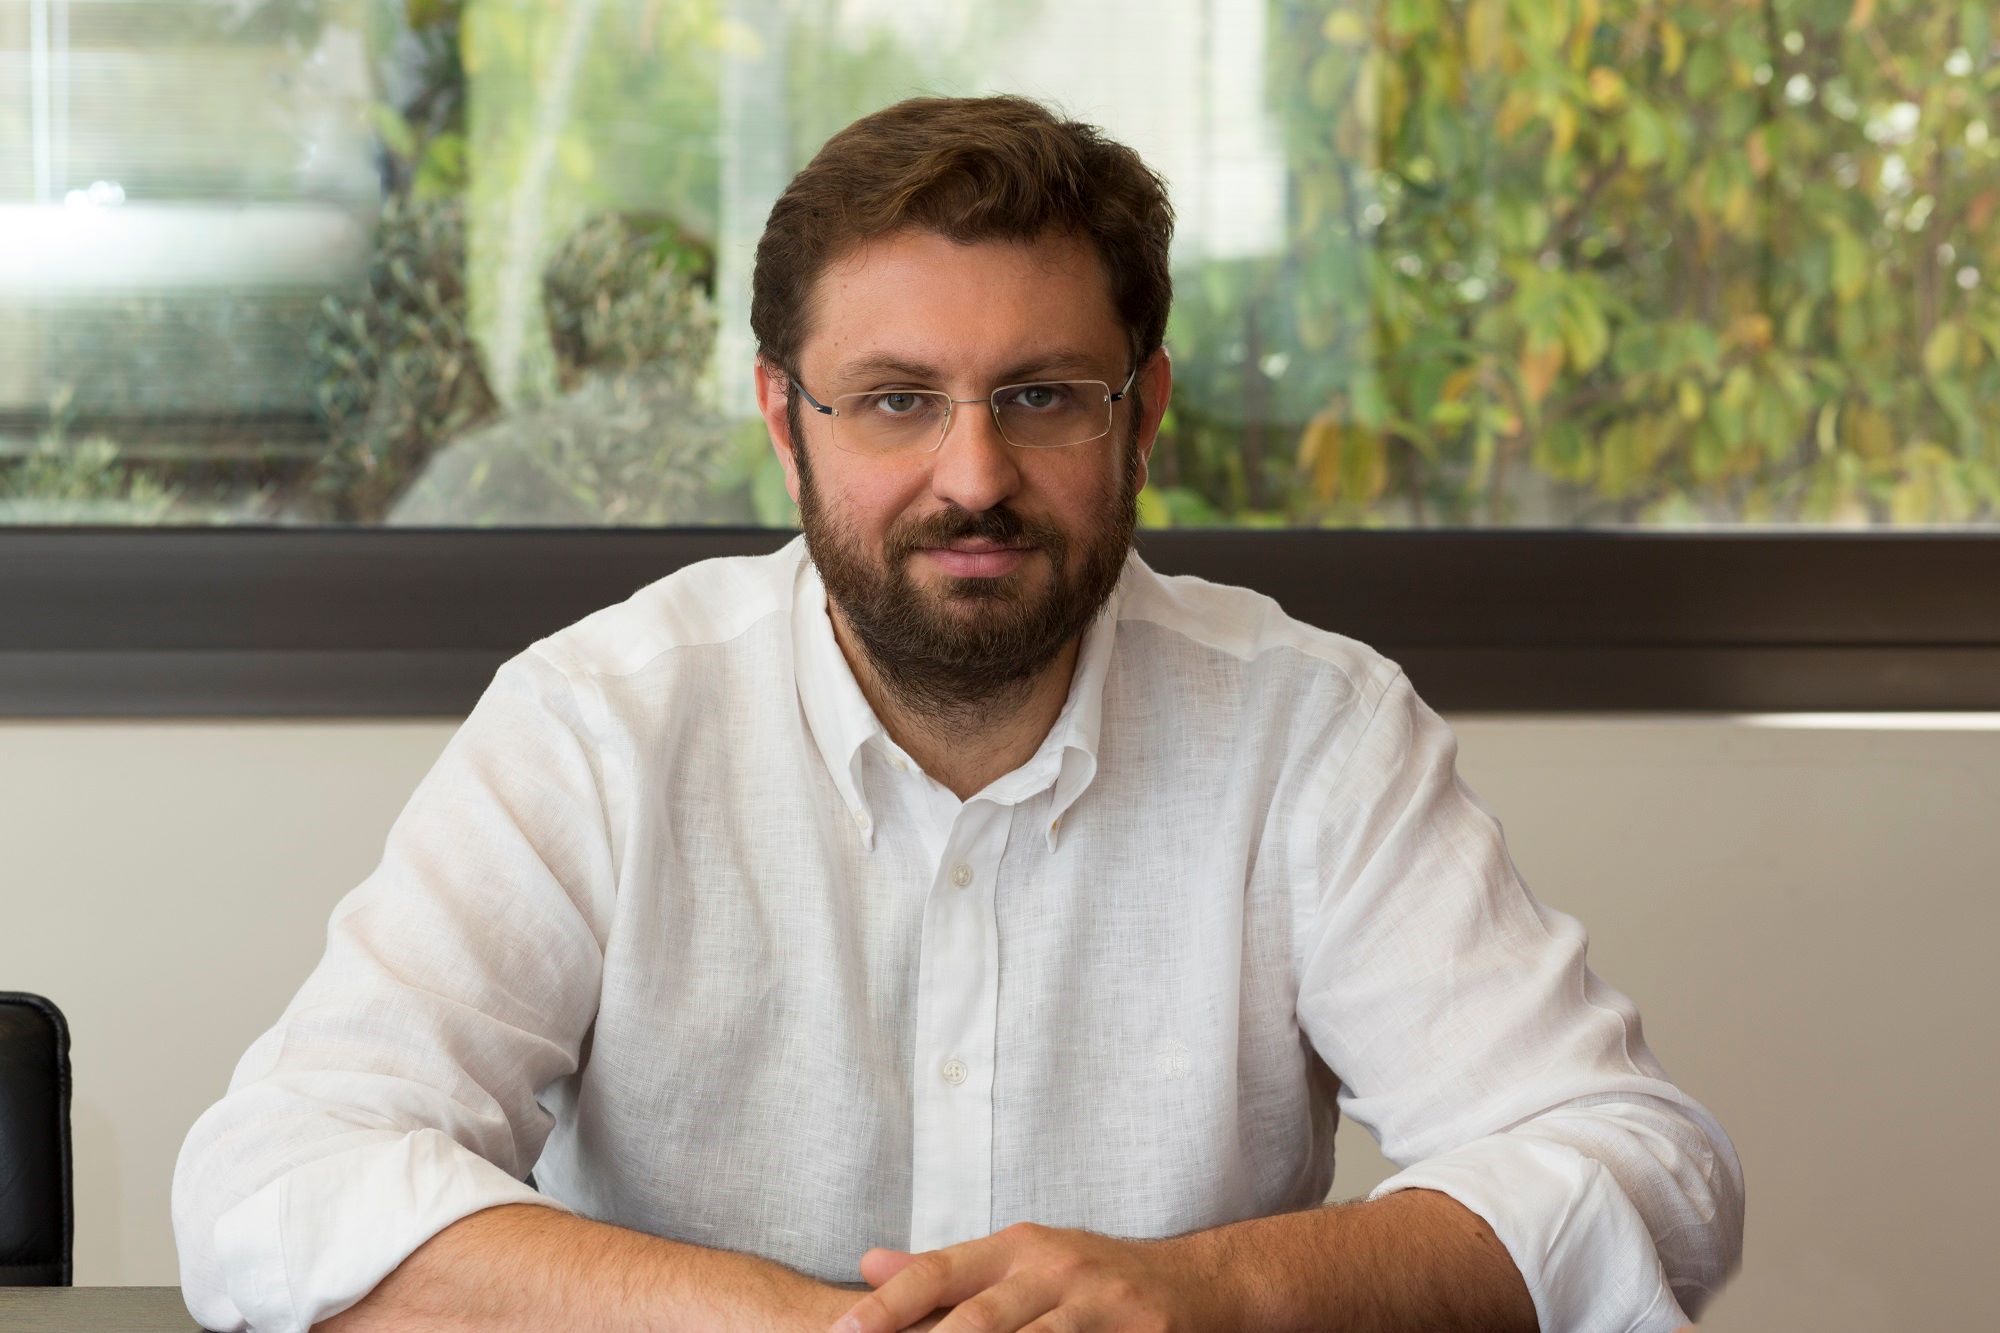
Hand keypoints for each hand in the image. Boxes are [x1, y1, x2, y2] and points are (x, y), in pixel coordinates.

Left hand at [827, 1222, 1212, 1332]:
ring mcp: (1100, 1306)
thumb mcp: (1020, 1259)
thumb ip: (947, 1268)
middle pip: (982, 1320)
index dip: (888, 1305)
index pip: (940, 1272)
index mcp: (1019, 1248)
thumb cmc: (1089, 1277)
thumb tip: (868, 1263)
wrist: (1193, 1283)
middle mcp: (1056, 1270)